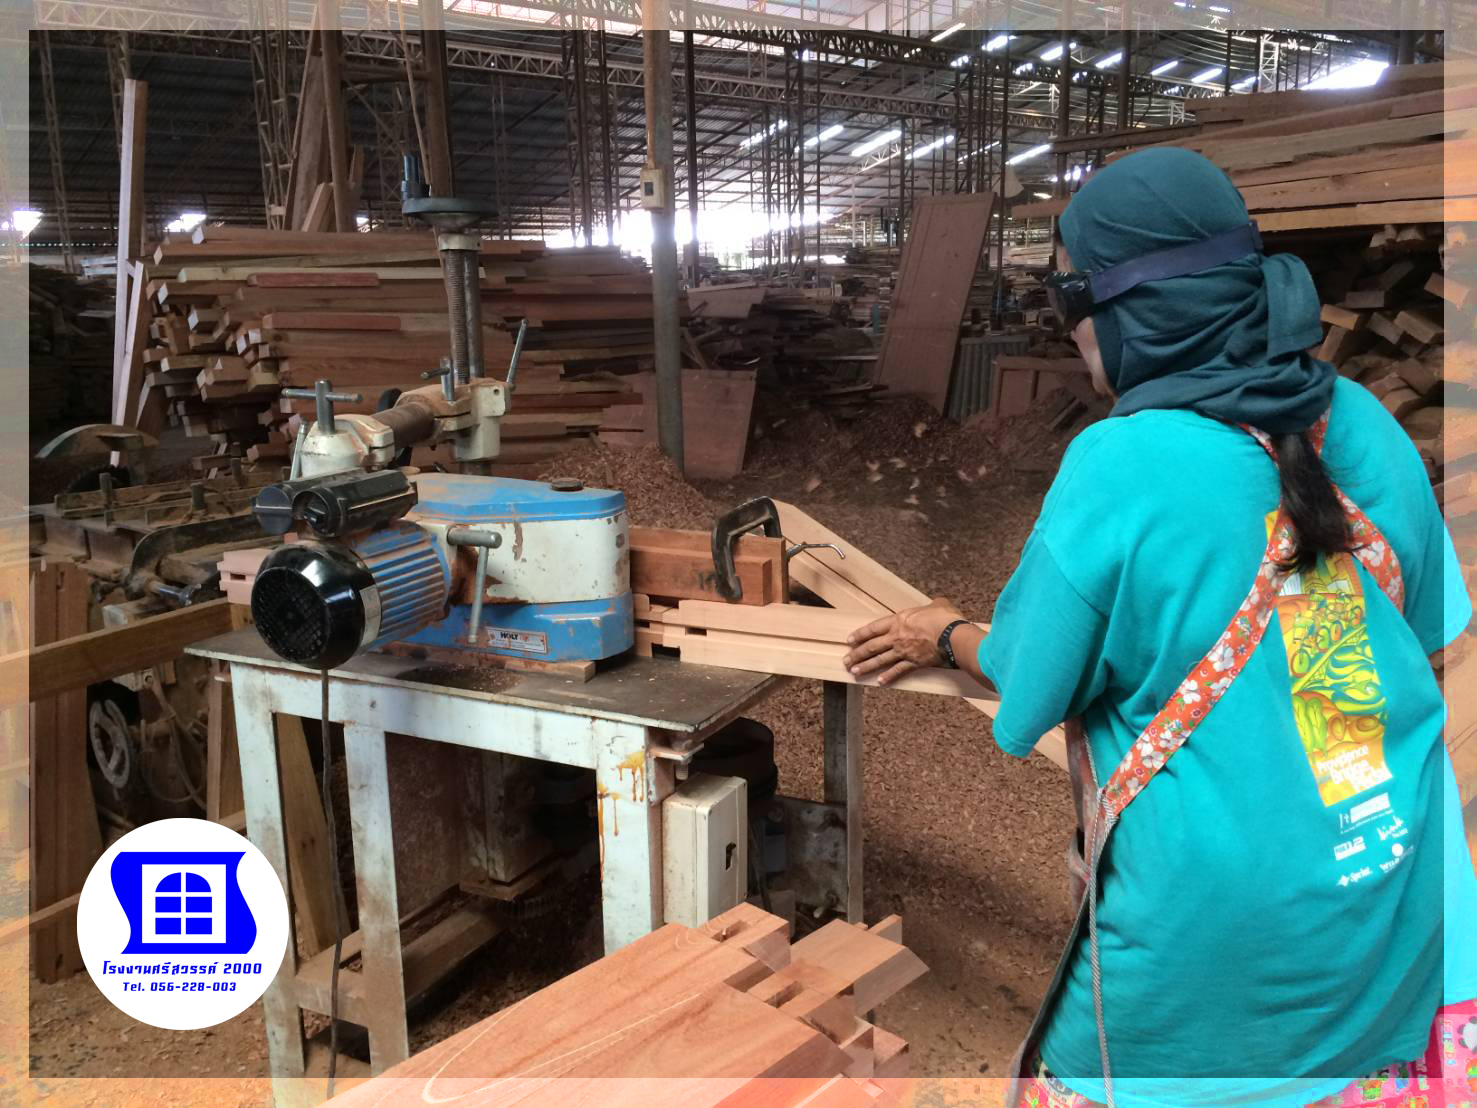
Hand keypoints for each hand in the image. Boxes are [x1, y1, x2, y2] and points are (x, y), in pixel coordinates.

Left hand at [843, 597, 964, 685]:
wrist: (953, 636)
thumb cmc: (946, 618)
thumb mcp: (937, 605)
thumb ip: (932, 606)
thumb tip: (937, 606)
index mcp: (899, 621)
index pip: (874, 628)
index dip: (860, 634)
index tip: (850, 640)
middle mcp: (897, 637)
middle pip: (872, 646)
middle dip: (857, 654)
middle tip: (846, 660)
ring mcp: (904, 651)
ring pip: (880, 660)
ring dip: (866, 666)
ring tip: (854, 672)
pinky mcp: (914, 663)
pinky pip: (898, 671)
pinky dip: (889, 677)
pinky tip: (880, 681)